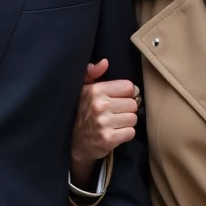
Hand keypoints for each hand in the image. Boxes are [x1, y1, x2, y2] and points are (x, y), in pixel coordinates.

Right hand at [70, 59, 138, 182]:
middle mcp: (99, 105)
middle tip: (115, 113)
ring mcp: (104, 123)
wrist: (72, 142)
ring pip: (133, 118)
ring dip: (126, 122)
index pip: (128, 87)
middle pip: (133, 103)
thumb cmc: (81, 113)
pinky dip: (125, 134)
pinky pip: (131, 132)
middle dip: (127, 109)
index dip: (126, 94)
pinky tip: (115, 133)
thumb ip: (92, 72)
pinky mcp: (108, 139)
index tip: (118, 99)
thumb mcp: (83, 89)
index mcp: (95, 90)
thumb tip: (105, 62)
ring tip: (114, 123)